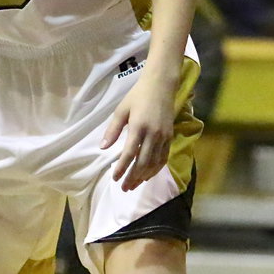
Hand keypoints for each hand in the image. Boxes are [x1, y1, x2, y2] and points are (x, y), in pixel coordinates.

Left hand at [101, 68, 176, 191]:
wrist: (161, 85)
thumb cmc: (138, 96)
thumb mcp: (121, 110)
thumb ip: (113, 130)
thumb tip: (103, 148)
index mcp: (138, 127)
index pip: (129, 153)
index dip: (121, 168)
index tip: (115, 178)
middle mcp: (153, 134)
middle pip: (143, 162)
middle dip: (133, 177)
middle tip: (124, 188)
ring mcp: (163, 136)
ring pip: (154, 162)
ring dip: (144, 176)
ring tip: (135, 185)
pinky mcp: (170, 136)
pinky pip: (164, 157)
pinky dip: (156, 168)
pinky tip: (148, 175)